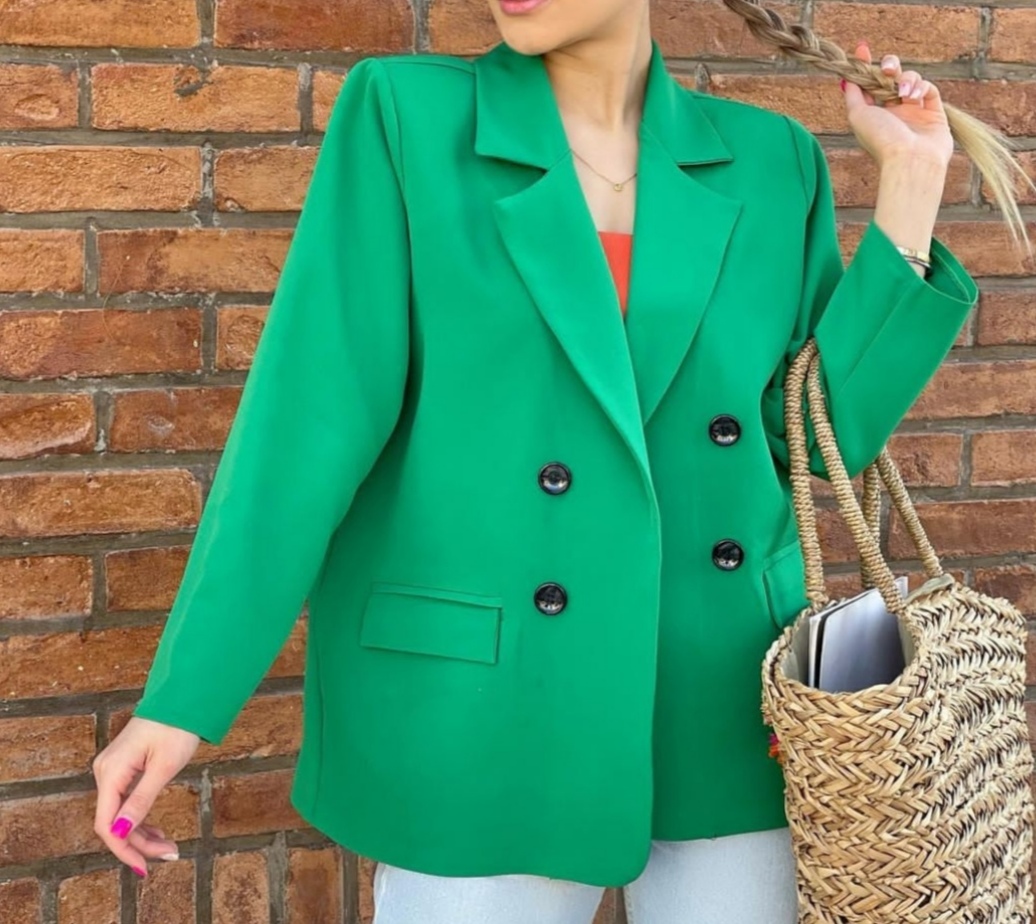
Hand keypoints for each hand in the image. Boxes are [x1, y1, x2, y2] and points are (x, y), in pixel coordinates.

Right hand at [91, 716, 199, 876]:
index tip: (144, 867)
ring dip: (141, 834)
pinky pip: (125, 801)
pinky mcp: (122, 768)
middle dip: (139, 844)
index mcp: (112, 772)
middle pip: (114, 822)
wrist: (181, 698)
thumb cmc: (176, 727)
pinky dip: (140, 818)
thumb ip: (141, 800)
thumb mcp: (164, 767)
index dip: (124, 850)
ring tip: (168, 847)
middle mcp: (105, 772)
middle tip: (170, 854)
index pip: (107, 824)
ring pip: (120, 814)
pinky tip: (156, 830)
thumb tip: (121, 832)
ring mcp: (112, 770)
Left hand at [843, 39, 953, 170]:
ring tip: (903, 93)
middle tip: (887, 68)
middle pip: (891, 77)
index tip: (862, 50)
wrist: (910, 159)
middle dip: (889, 66)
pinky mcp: (934, 112)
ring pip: (911, 79)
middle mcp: (893, 112)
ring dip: (907, 79)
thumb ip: (853, 95)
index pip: (869, 84)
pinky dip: (922, 86)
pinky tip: (915, 96)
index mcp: (874, 114)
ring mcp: (914, 111)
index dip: (866, 66)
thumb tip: (847, 77)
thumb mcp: (857, 115)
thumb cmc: (880, 140)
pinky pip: (929, 88)